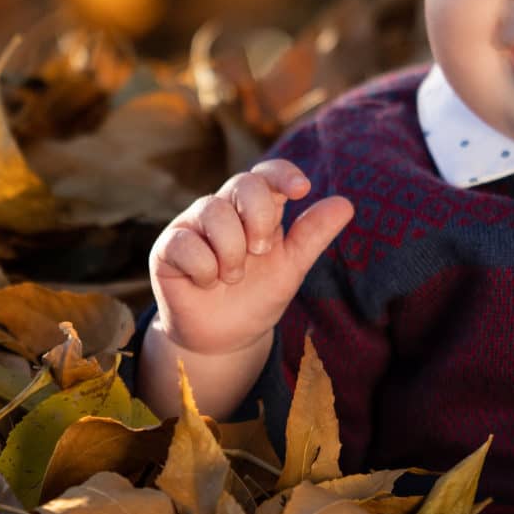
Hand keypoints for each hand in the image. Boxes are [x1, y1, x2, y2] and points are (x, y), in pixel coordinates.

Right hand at [148, 159, 354, 360]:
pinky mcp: (167, 247)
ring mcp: (192, 225)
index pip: (267, 174)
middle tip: (260, 252)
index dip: (283, 173)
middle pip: (243, 183)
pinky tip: (205, 283)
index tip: (302, 189)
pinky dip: (205, 269)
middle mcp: (223, 209)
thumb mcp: (291, 268)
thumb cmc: (256, 298)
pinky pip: (187, 243)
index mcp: (256, 209)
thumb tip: (345, 204)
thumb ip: (313, 236)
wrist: (223, 340)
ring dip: (232, 253)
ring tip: (232, 277)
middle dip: (260, 219)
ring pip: (214, 212)